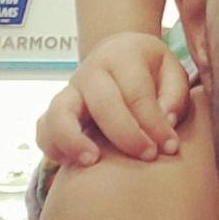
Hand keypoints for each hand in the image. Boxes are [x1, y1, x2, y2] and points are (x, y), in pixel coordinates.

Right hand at [37, 32, 190, 165]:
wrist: (117, 54)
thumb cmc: (150, 69)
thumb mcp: (172, 71)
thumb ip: (174, 96)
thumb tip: (166, 123)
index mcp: (122, 56)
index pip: (137, 93)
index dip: (155, 123)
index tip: (171, 147)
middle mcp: (91, 71)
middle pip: (103, 103)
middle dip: (126, 135)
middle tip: (148, 157)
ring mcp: (69, 90)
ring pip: (59, 113)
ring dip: (73, 140)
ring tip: (93, 161)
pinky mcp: (56, 110)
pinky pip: (44, 129)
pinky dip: (53, 147)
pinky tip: (73, 164)